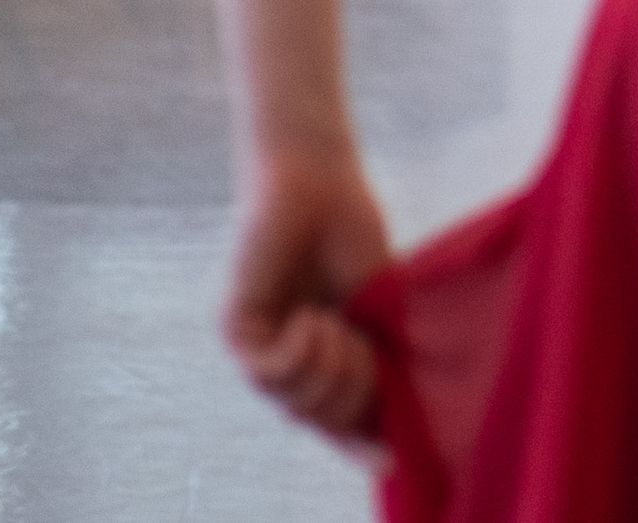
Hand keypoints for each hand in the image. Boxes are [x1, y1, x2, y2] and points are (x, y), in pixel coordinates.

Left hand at [222, 145, 391, 446]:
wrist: (318, 180)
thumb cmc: (351, 232)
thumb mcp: (380, 304)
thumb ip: (385, 351)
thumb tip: (403, 409)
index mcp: (323, 354)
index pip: (338, 415)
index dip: (362, 442)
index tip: (392, 456)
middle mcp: (285, 359)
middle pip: (321, 417)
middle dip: (356, 390)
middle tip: (366, 345)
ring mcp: (258, 346)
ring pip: (295, 401)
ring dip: (331, 368)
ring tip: (336, 322)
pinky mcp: (235, 328)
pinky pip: (269, 371)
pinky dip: (300, 352)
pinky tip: (310, 318)